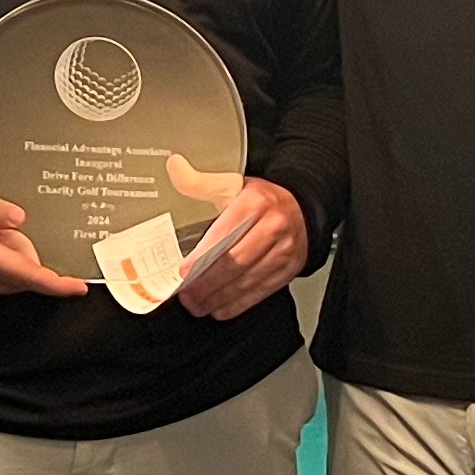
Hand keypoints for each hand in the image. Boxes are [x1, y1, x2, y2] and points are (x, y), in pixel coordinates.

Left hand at [173, 176, 306, 320]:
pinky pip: (261, 291)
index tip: (184, 271)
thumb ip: (199, 182)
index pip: (226, 233)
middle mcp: (274, 226)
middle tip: (187, 294)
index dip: (203, 256)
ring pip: (247, 280)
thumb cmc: (261, 200)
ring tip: (197, 304)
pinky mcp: (289, 269)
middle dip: (207, 283)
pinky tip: (219, 308)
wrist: (300, 208)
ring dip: (219, 297)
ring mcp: (284, 250)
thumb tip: (174, 167)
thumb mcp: (232, 185)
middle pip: (236, 261)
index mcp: (256, 202)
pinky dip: (238, 303)